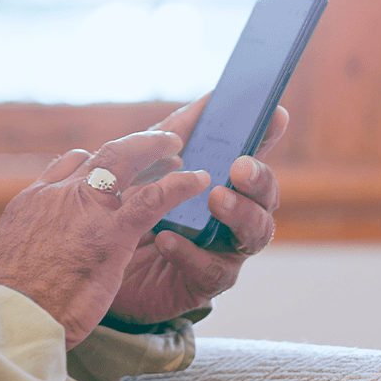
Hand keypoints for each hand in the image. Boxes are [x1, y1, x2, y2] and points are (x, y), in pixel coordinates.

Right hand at [0, 132, 209, 349]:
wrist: (14, 313)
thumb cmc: (11, 297)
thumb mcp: (10, 252)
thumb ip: (31, 237)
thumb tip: (36, 243)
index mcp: (36, 199)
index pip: (70, 165)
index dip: (96, 159)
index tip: (112, 161)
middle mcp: (61, 194)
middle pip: (102, 154)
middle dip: (134, 144)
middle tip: (158, 142)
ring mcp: (87, 209)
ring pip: (126, 163)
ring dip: (156, 152)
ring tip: (178, 150)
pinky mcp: (113, 233)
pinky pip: (152, 198)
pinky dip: (178, 186)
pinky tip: (197, 180)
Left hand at [105, 95, 286, 325]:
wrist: (104, 267)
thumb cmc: (135, 211)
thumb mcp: (152, 169)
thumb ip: (179, 136)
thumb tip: (211, 97)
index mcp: (225, 186)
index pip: (253, 159)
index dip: (267, 138)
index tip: (276, 115)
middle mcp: (235, 218)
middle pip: (265, 199)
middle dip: (259, 180)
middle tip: (240, 167)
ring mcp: (225, 251)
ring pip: (253, 235)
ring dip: (238, 213)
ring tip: (216, 197)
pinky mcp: (204, 283)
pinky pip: (209, 270)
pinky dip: (191, 253)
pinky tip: (168, 240)